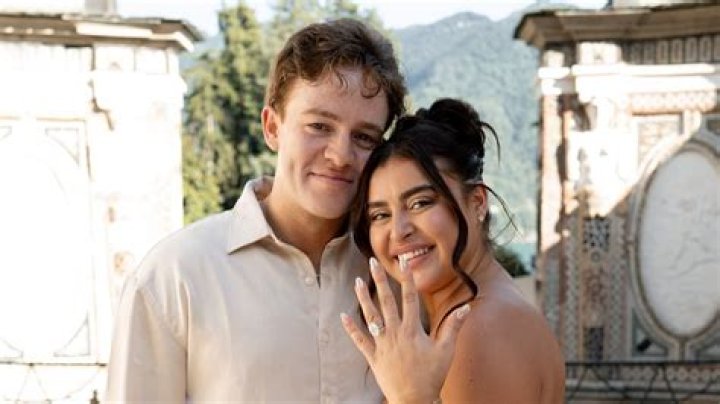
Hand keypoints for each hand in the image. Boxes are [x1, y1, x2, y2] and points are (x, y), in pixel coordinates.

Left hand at [341, 257, 469, 403]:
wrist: (413, 400)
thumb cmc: (431, 375)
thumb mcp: (446, 350)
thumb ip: (453, 327)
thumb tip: (466, 307)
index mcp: (412, 330)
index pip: (409, 298)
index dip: (407, 279)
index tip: (403, 263)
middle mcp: (394, 333)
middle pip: (385, 301)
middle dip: (379, 280)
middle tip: (373, 262)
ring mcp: (382, 344)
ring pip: (370, 316)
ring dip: (362, 298)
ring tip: (357, 281)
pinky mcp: (373, 356)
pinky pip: (359, 339)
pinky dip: (351, 328)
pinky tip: (343, 315)